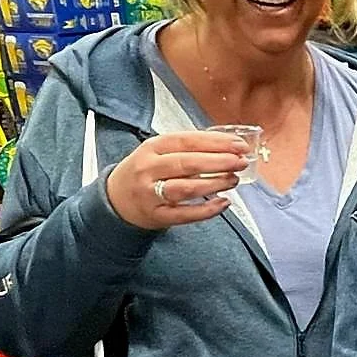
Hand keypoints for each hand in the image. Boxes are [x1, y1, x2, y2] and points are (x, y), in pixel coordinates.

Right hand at [104, 131, 249, 230]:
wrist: (116, 200)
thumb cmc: (145, 172)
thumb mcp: (159, 153)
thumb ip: (189, 149)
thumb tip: (229, 147)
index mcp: (152, 148)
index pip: (187, 141)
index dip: (215, 143)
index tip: (238, 145)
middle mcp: (149, 169)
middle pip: (187, 163)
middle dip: (218, 162)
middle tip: (240, 162)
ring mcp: (150, 194)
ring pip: (186, 188)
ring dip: (214, 183)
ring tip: (233, 179)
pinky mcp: (156, 215)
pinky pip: (185, 214)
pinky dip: (207, 209)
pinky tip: (223, 203)